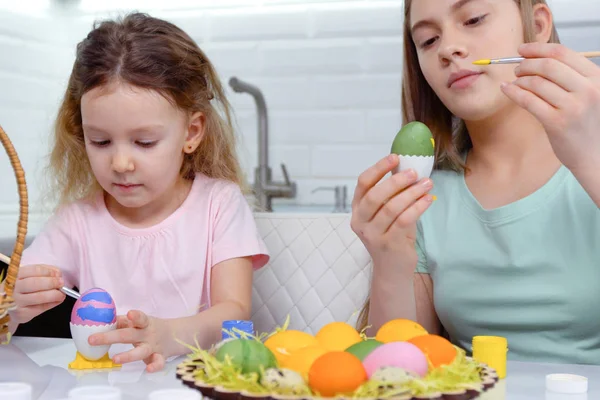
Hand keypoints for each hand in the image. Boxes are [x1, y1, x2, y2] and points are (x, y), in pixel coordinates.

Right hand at [11, 265, 65, 323]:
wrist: (10, 304)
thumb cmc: (23, 287)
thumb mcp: (29, 275)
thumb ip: (44, 272)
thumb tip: (58, 273)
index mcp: (16, 275)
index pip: (34, 270)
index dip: (49, 272)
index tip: (58, 274)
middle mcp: (13, 288)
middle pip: (35, 283)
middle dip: (52, 282)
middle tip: (61, 283)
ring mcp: (16, 301)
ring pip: (39, 297)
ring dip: (54, 294)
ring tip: (61, 293)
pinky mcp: (21, 313)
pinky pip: (40, 308)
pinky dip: (52, 304)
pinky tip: (57, 300)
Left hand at [89, 310, 169, 372]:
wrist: (175, 334)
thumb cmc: (150, 328)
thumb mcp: (139, 321)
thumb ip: (122, 322)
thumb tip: (100, 322)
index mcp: (143, 323)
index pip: (140, 318)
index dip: (135, 316)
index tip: (129, 314)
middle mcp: (148, 334)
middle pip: (130, 335)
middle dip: (111, 337)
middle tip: (93, 339)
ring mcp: (153, 346)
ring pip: (142, 351)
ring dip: (128, 355)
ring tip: (115, 359)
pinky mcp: (159, 357)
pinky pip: (158, 362)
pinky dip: (155, 366)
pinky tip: (148, 369)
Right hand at [350, 154, 434, 268]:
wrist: (392, 271)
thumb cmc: (392, 237)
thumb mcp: (387, 214)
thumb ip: (392, 195)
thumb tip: (408, 167)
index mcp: (357, 210)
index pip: (363, 184)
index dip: (378, 168)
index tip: (395, 157)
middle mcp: (360, 222)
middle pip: (375, 195)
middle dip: (396, 181)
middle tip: (415, 172)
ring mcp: (373, 235)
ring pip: (391, 208)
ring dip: (412, 193)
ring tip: (427, 184)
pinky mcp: (389, 244)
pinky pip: (404, 220)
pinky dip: (418, 206)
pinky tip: (428, 199)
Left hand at [501, 43, 599, 171]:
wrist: (594, 155)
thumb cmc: (587, 123)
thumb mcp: (590, 94)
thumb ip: (571, 76)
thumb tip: (538, 58)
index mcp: (597, 78)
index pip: (563, 53)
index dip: (538, 49)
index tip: (522, 50)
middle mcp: (588, 90)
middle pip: (548, 65)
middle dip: (526, 64)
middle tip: (516, 68)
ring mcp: (573, 107)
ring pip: (536, 83)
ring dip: (519, 79)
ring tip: (515, 82)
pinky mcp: (556, 122)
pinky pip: (528, 100)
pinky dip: (513, 92)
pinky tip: (506, 89)